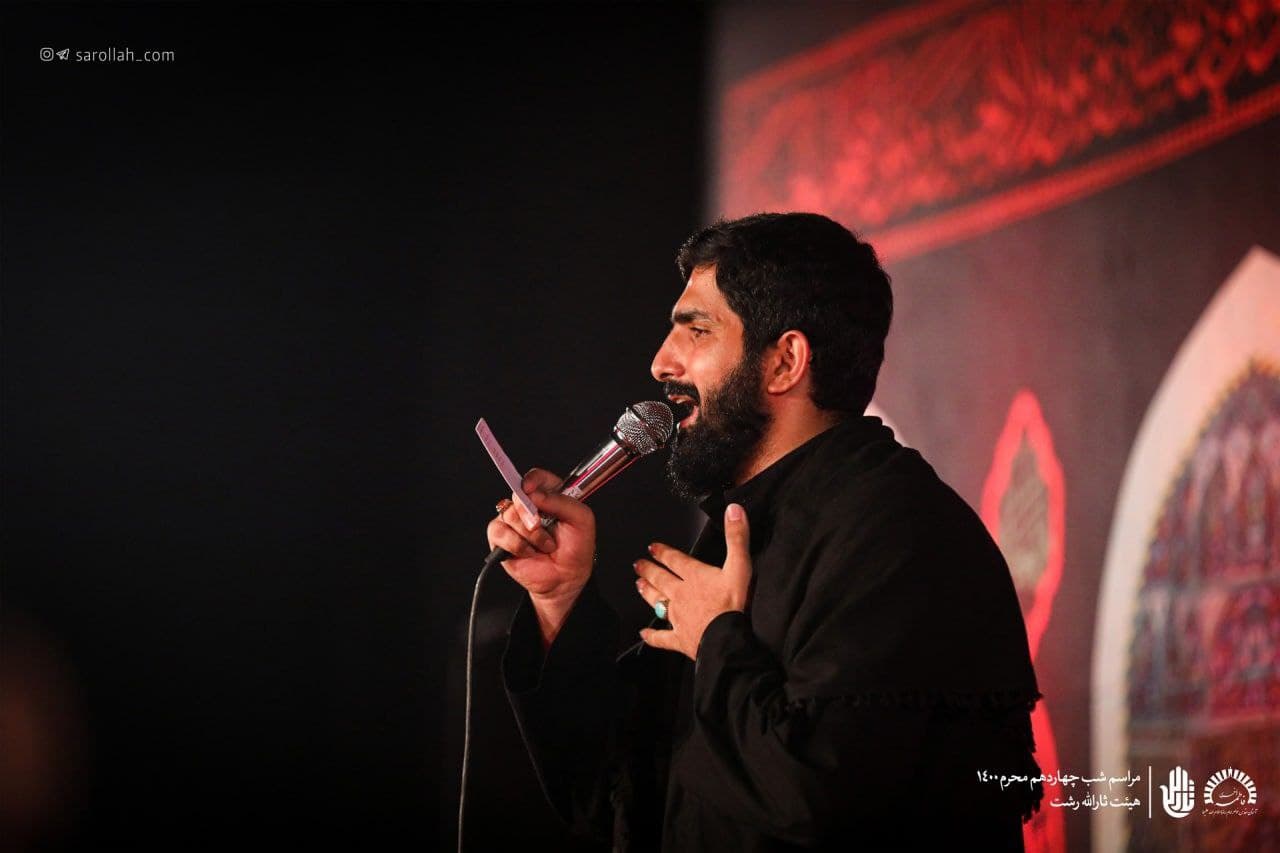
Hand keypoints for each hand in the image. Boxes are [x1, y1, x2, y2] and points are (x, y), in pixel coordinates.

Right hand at [486, 468, 595, 645]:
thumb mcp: (582, 520)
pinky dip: (517, 544)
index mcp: (549, 496)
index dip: (532, 480)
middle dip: (529, 511)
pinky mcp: (501, 538)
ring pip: (509, 514)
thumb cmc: (575, 548)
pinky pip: (498, 532)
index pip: (536, 478)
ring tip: (544, 545)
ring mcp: (514, 521)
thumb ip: (562, 501)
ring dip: (529, 534)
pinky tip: (529, 552)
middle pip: (518, 494)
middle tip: (540, 524)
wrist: (566, 578)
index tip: (531, 488)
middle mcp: (529, 506)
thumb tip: (535, 494)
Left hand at [634, 502, 751, 659]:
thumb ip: (736, 537)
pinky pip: (662, 637)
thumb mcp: (740, 566)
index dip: (663, 552)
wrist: (726, 639)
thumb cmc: (733, 604)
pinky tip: (643, 634)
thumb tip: (733, 510)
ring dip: (648, 593)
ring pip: (658, 602)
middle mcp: (681, 595)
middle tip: (638, 564)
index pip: (675, 560)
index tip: (652, 547)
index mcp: (695, 576)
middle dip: (650, 570)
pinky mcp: (679, 638)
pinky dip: (652, 636)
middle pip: (662, 579)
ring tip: (638, 585)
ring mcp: (678, 617)